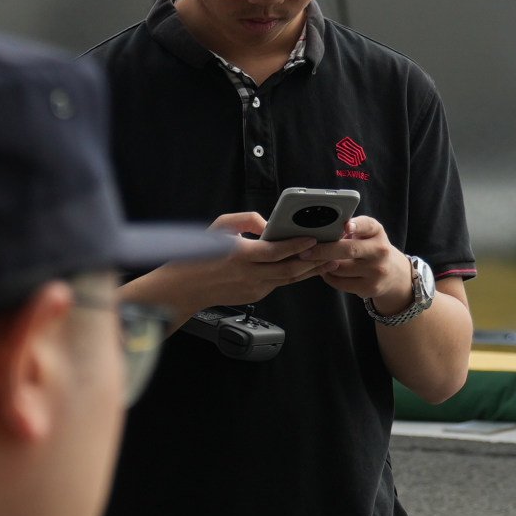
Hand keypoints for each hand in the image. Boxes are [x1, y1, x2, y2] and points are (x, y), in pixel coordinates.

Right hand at [124, 210, 325, 318]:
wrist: (184, 289)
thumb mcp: (218, 227)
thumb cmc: (198, 254)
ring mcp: (253, 288)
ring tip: (328, 260)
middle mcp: (249, 274)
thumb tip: (268, 225)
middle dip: (313, 260)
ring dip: (310, 270)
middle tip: (331, 250)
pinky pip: (279, 284)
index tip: (313, 238)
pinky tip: (307, 267)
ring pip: (289, 280)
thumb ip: (246, 220)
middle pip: (289, 269)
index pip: (275, 251)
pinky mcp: (254, 295)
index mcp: (239, 255)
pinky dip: (294, 275)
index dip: (297, 245)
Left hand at [311, 213, 415, 308]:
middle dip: (323, 250)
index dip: (356, 225)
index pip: (368, 225)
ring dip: (323, 265)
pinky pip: (340, 283)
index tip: (346, 226)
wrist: (392, 274)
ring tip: (313, 261)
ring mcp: (376, 271)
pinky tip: (324, 271)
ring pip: (339, 268)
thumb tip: (321, 230)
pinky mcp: (369, 288)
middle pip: (348, 250)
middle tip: (305, 252)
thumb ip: (350, 229)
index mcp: (377, 233)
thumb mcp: (367, 234)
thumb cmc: (370, 248)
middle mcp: (380, 251)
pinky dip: (328, 277)